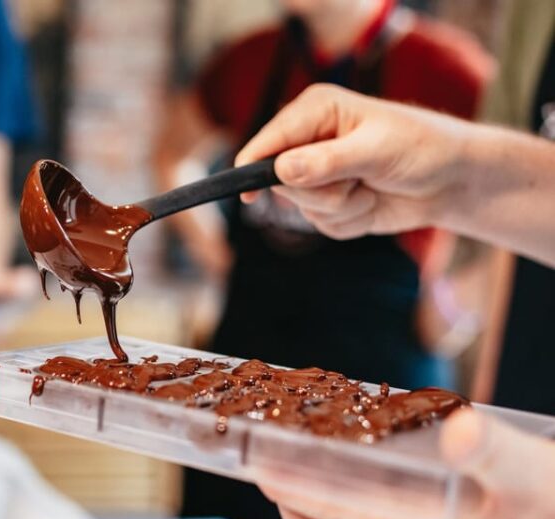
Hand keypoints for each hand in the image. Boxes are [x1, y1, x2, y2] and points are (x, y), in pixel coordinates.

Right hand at [235, 84, 472, 239]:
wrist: (451, 179)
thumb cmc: (421, 148)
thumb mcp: (376, 151)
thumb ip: (328, 162)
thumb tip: (282, 170)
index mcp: (316, 110)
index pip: (269, 140)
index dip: (253, 166)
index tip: (250, 192)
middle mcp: (309, 140)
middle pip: (281, 182)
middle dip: (321, 192)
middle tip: (357, 181)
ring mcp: (317, 173)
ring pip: (304, 208)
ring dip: (342, 208)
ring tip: (370, 187)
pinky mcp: (327, 200)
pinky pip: (321, 224)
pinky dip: (350, 222)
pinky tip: (371, 202)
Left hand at [261, 409, 554, 518]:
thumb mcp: (532, 474)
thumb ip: (493, 451)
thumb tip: (457, 430)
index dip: (295, 492)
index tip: (261, 465)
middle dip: (291, 506)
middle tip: (269, 464)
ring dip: (317, 508)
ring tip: (302, 465)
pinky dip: (351, 506)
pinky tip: (356, 472)